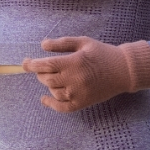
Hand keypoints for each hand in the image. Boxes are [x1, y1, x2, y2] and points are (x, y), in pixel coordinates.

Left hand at [22, 37, 149, 112]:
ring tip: (51, 78)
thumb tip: (42, 45)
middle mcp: (76, 79)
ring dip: (48, 85)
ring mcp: (80, 93)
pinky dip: (52, 104)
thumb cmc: (102, 53)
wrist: (124, 70)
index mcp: (74, 62)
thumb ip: (62, 43)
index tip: (25, 62)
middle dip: (40, 73)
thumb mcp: (83, 42)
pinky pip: (64, 107)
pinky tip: (44, 99)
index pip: (46, 65)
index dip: (32, 64)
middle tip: (42, 68)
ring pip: (54, 92)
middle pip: (47, 79)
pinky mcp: (84, 102)